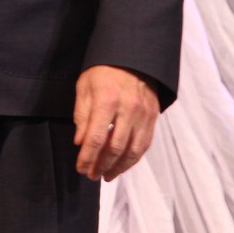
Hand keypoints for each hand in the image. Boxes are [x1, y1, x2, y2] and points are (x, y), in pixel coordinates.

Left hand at [73, 64, 159, 181]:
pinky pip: (144, 144)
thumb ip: (82, 116)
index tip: (81, 168)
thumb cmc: (103, 72)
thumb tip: (80, 142)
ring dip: (119, 167)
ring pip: (133, 150)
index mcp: (107, 100)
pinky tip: (122, 164)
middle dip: (102, 165)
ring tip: (107, 175)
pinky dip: (133, 158)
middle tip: (92, 175)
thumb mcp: (84, 88)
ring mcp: (143, 114)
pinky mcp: (153, 116)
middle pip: (115, 148)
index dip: (87, 157)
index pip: (96, 138)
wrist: (131, 57)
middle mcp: (128, 109)